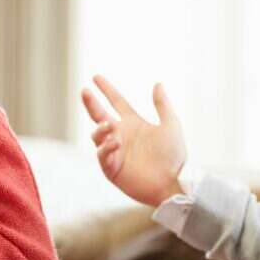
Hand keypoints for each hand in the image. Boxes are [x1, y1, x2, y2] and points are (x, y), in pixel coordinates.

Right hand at [81, 76, 186, 205]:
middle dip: (91, 103)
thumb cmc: (174, 156)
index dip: (106, 90)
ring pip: (97, 135)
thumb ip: (162, 105)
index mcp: (133, 124)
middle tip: (84, 91)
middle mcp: (121, 135)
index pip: (116, 102)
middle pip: (99, 116)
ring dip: (101, 129)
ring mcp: (115, 152)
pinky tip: (115, 142)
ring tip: (110, 127)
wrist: (173, 182)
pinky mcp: (112, 168)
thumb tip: (158, 83)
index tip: (96, 77)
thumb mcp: (171, 125)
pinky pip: (102, 155)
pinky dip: (106, 147)